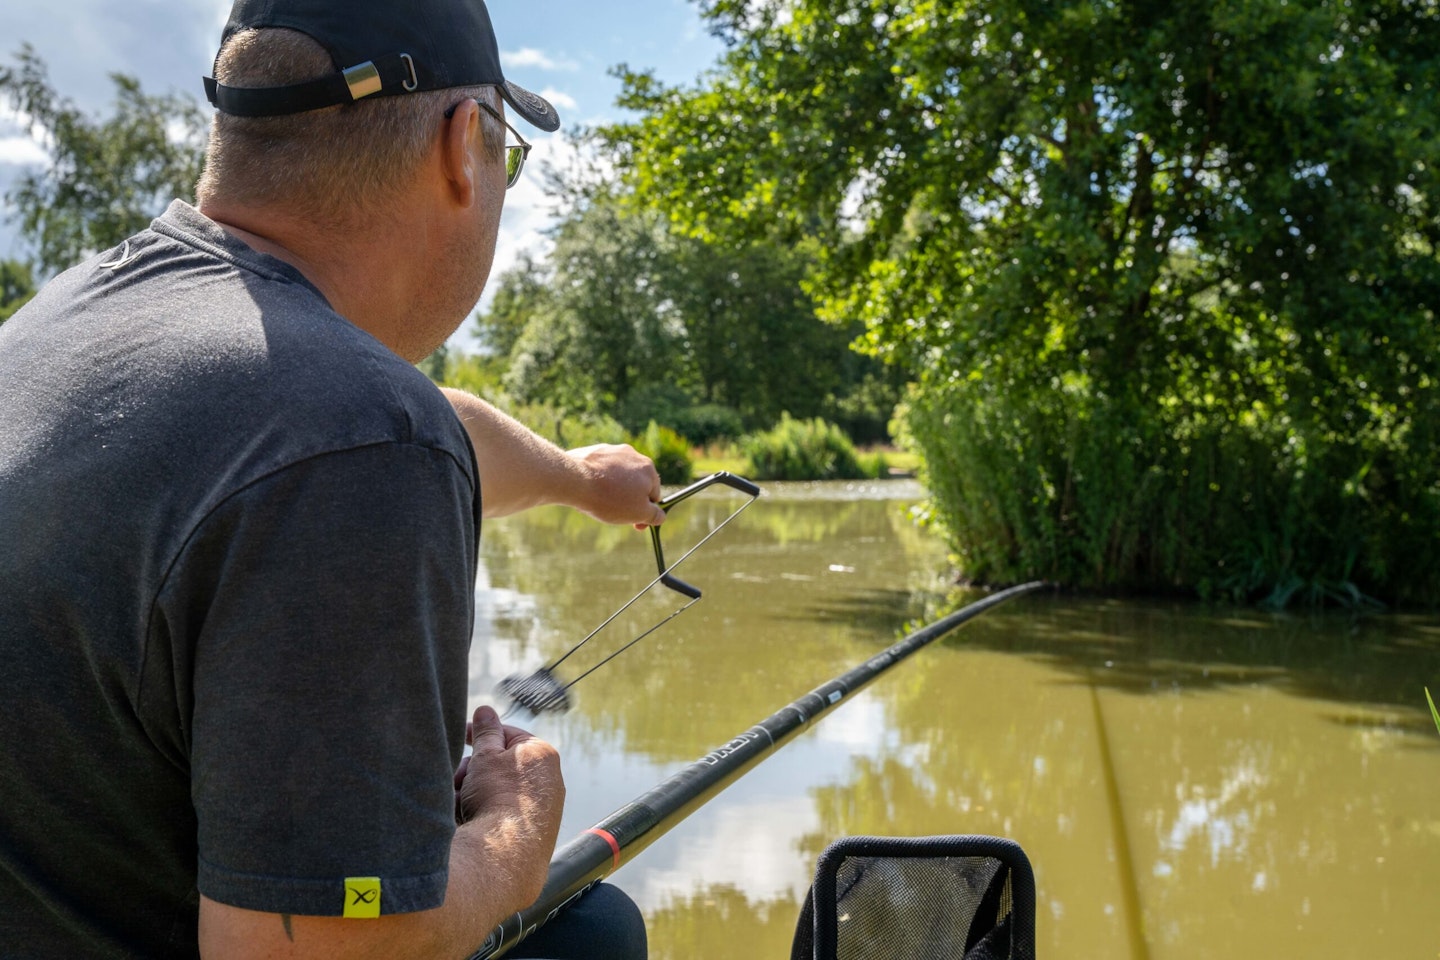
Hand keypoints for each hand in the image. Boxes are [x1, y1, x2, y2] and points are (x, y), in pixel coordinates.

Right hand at [456, 706, 564, 858]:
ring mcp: (541, 810)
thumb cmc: (497, 796)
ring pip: (496, 792)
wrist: (504, 852)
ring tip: (457, 803)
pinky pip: (500, 815)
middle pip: (500, 766)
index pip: (508, 734)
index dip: (481, 734)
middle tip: (458, 779)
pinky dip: (481, 814)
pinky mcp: (531, 834)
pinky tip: (464, 821)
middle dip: (473, 771)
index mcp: (542, 754)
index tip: (462, 737)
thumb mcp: (486, 755)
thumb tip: (486, 711)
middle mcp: (548, 782)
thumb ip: (486, 732)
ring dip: (472, 794)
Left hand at [567, 444, 666, 528]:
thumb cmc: (609, 498)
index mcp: (648, 468)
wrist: (575, 481)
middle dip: (629, 499)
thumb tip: (660, 516)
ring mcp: (612, 450)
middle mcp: (633, 454)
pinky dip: (599, 480)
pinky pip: (601, 470)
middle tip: (615, 513)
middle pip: (636, 483)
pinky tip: (590, 490)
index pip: (653, 494)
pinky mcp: (594, 451)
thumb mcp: (638, 513)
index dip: (645, 512)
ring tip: (600, 501)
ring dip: (614, 489)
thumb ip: (654, 515)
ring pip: (618, 476)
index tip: (634, 524)